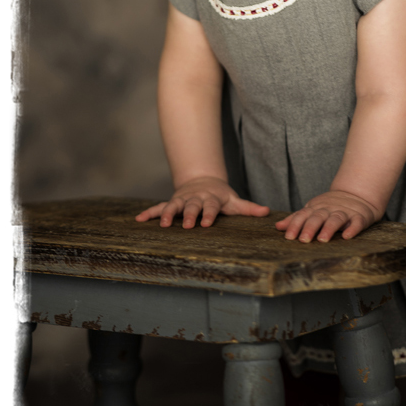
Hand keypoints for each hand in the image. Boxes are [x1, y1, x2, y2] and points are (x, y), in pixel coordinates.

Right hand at [135, 177, 269, 228]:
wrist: (203, 180)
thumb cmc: (221, 195)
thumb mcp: (234, 200)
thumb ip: (248, 208)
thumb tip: (267, 212)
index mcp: (211, 199)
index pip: (210, 207)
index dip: (208, 214)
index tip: (206, 223)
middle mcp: (195, 198)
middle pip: (191, 206)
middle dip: (188, 215)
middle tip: (185, 225)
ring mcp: (182, 199)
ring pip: (173, 205)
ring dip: (166, 214)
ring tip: (160, 224)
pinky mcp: (172, 202)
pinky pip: (159, 207)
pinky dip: (149, 212)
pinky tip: (138, 220)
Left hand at [274, 190, 380, 242]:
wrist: (357, 194)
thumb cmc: (330, 207)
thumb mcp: (312, 209)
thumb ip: (296, 219)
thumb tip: (277, 226)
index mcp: (316, 208)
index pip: (303, 215)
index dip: (295, 225)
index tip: (289, 237)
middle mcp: (329, 209)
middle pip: (318, 217)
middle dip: (310, 227)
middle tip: (303, 240)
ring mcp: (344, 212)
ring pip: (336, 219)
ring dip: (329, 228)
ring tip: (323, 239)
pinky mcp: (359, 217)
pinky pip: (356, 222)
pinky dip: (352, 229)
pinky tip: (347, 236)